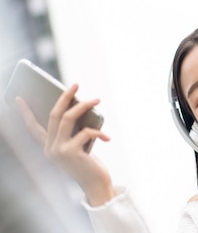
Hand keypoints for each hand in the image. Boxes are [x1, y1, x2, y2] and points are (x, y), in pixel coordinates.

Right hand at [16, 84, 115, 205]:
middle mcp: (49, 148)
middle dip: (65, 97)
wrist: (95, 184)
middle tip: (76, 84)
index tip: (18, 98)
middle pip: (54, 115)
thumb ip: (74, 132)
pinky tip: (107, 138)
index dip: (25, 112)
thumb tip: (81, 107)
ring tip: (97, 100)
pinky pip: (86, 132)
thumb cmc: (89, 164)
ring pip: (68, 118)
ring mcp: (58, 150)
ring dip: (84, 106)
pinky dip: (99, 131)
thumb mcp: (78, 146)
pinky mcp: (70, 152)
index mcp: (48, 146)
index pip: (32, 127)